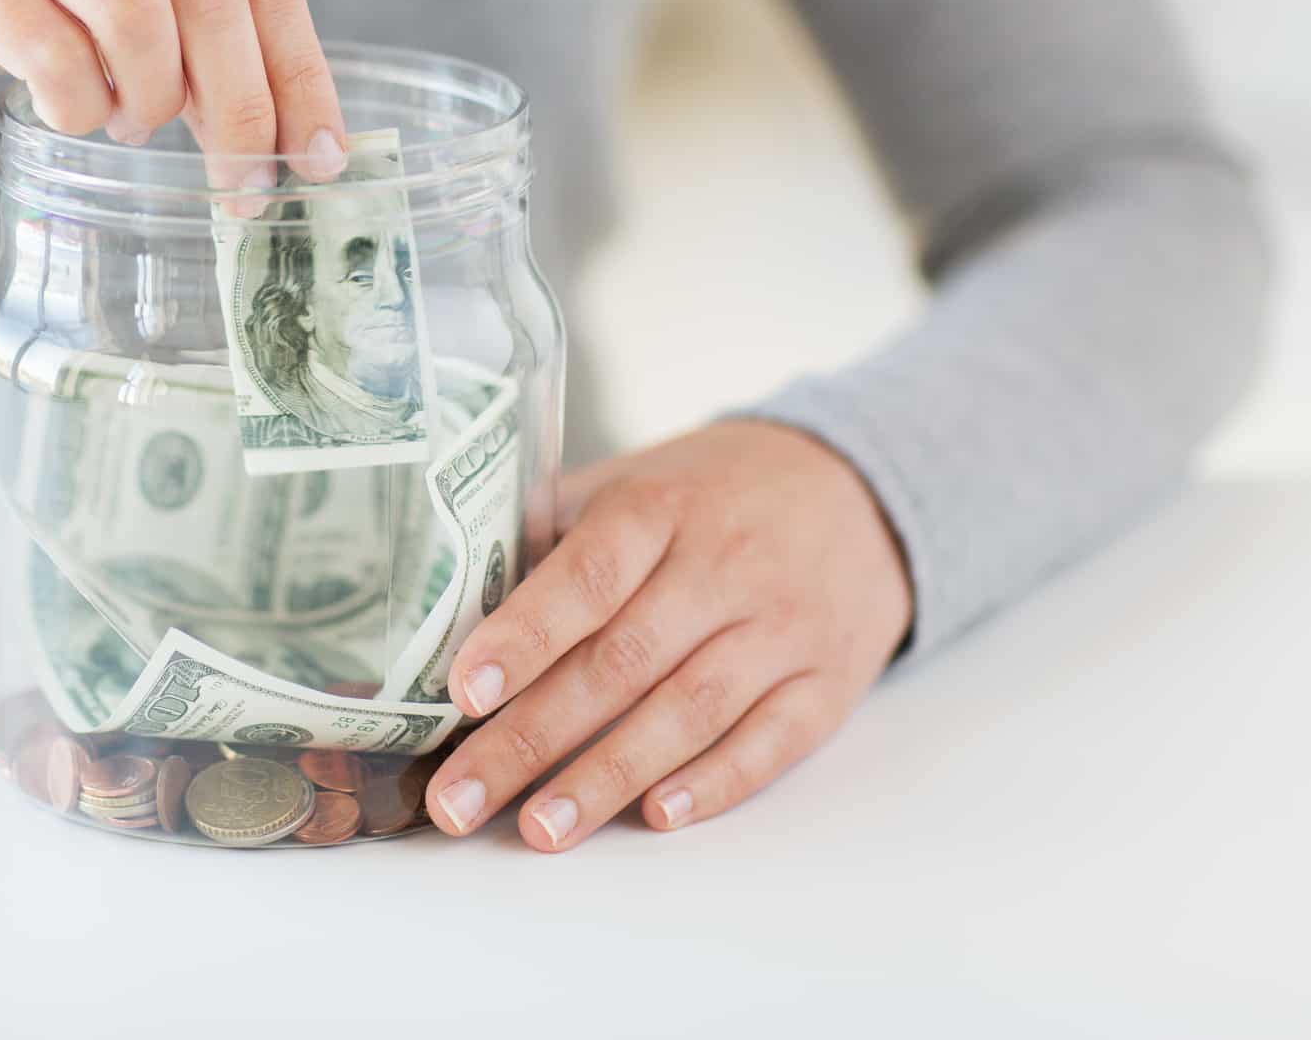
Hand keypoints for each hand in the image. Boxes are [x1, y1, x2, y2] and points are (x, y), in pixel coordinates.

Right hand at [0, 0, 345, 198]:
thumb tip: (298, 139)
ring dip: (153, 100)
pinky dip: (81, 106)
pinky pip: (52, 52)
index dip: (298, 69)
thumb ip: (206, 23)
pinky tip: (75, 113)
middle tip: (242, 184)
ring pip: (135, 14)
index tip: (321, 155)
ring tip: (136, 122)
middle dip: (240, 106)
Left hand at [425, 420, 912, 850]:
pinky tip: (654, 816)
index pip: (588, 574)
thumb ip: (550, 530)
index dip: (526, 635)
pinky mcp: (828, 682)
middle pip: (621, 663)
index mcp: (660, 508)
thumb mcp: (633, 480)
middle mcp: (724, 567)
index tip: (466, 691)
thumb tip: (450, 594)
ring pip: (688, 712)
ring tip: (540, 829)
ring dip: (608, 778)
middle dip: (531, 739)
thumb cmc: (712, 494)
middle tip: (459, 799)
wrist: (860, 491)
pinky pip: (771, 741)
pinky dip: (714, 783)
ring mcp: (782, 628)